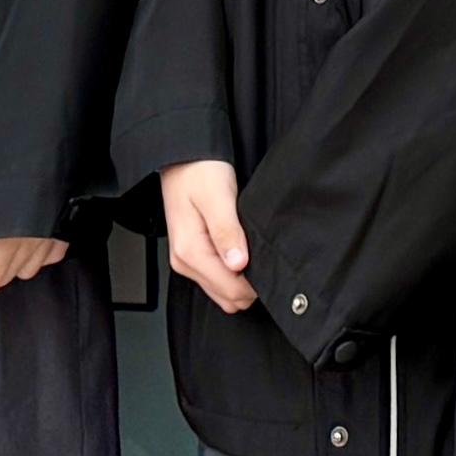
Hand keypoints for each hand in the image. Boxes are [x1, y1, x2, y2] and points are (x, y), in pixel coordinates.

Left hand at [0, 236, 67, 299]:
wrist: (35, 143)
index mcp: (6, 244)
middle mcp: (31, 246)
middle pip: (3, 280)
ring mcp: (50, 240)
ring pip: (27, 271)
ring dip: (9, 267)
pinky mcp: (63, 231)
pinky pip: (48, 257)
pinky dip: (36, 257)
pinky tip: (26, 245)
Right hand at [158, 161, 255, 315]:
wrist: (183, 158)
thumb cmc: (199, 171)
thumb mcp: (217, 197)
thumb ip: (227, 232)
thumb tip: (239, 264)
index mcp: (190, 252)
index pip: (230, 290)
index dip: (256, 285)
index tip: (272, 266)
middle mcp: (185, 262)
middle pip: (227, 297)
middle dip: (250, 286)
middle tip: (267, 257)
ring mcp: (188, 261)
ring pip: (223, 291)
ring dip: (242, 281)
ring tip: (256, 252)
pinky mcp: (193, 255)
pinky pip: (218, 279)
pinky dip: (234, 274)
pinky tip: (245, 252)